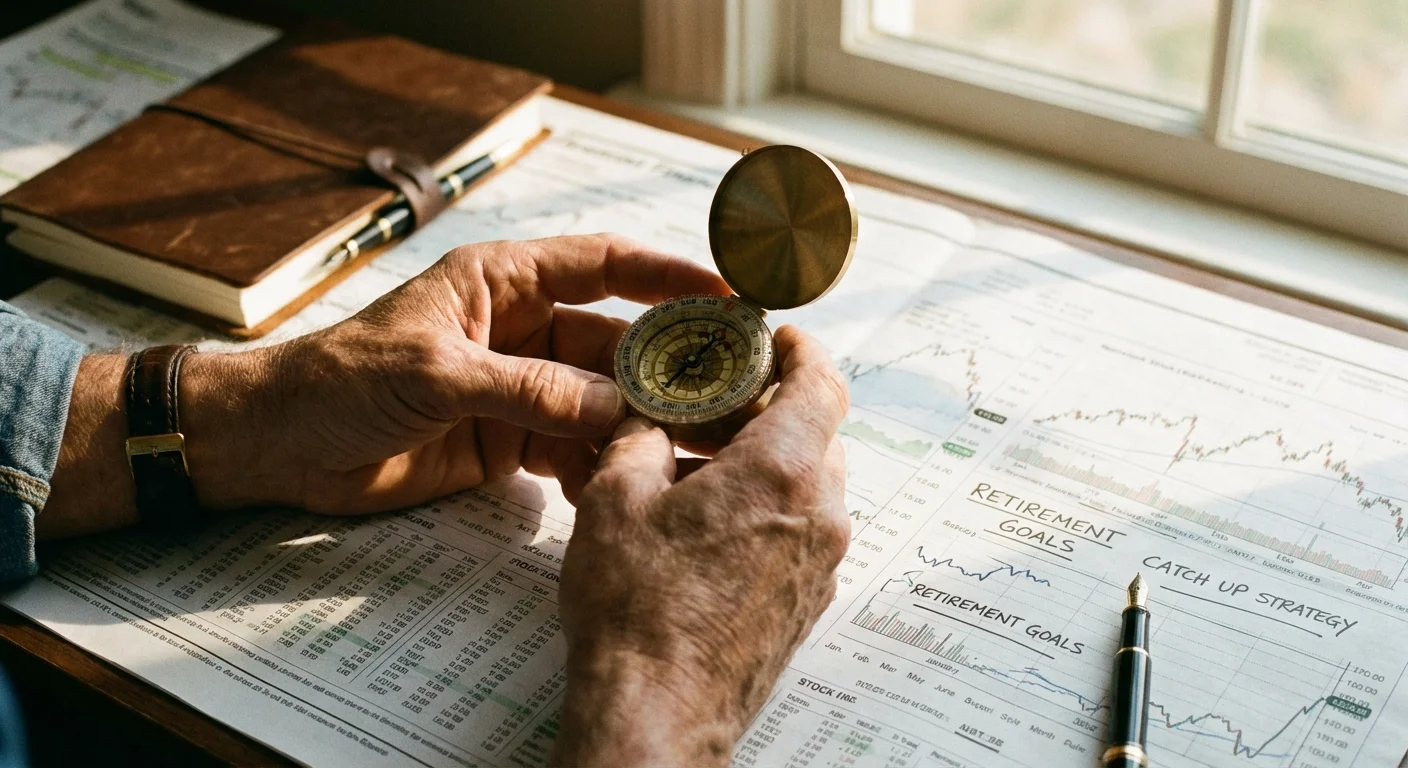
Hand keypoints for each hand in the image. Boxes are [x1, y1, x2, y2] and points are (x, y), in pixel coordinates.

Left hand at [42, 234, 729, 534]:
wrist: (281, 446)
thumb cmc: (341, 379)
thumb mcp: (436, 373)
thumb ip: (528, 390)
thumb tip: (615, 408)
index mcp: (503, 282)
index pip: (603, 265)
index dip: (667, 274)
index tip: (728, 291)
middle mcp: (521, 328)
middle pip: (615, 341)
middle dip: (666, 366)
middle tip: (724, 392)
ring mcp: (519, 386)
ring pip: (600, 399)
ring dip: (639, 422)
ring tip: (690, 447)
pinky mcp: (508, 439)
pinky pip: (571, 447)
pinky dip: (599, 465)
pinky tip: (627, 484)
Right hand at [551, 325, 850, 766]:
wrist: (657, 711)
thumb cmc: (635, 609)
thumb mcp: (616, 496)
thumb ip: (640, 435)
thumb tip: (648, 415)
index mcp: (782, 470)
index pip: (823, 383)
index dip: (802, 350)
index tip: (778, 338)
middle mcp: (820, 513)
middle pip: (818, 433)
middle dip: (771, 409)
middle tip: (715, 404)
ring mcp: (821, 564)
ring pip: (810, 484)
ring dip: (766, 462)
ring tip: (698, 470)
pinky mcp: (808, 602)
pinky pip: (801, 531)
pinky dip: (768, 509)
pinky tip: (708, 526)